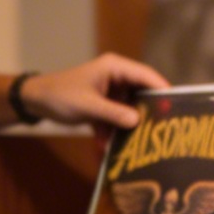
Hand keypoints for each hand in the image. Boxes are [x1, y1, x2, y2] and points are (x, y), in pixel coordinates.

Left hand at [20, 53, 172, 136]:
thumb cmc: (61, 95)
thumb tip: (138, 121)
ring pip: (130, 109)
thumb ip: (113, 113)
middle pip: (142, 93)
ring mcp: (111, 92)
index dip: (162, 89)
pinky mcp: (105, 105)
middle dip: (149, 112)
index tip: (176, 106)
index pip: (146, 75)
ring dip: (128, 126)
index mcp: (114, 68)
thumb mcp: (88, 105)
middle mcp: (117, 77)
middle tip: (164, 129)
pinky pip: (117, 118)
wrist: (36, 101)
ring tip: (136, 143)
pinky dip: (113, 131)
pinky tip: (106, 146)